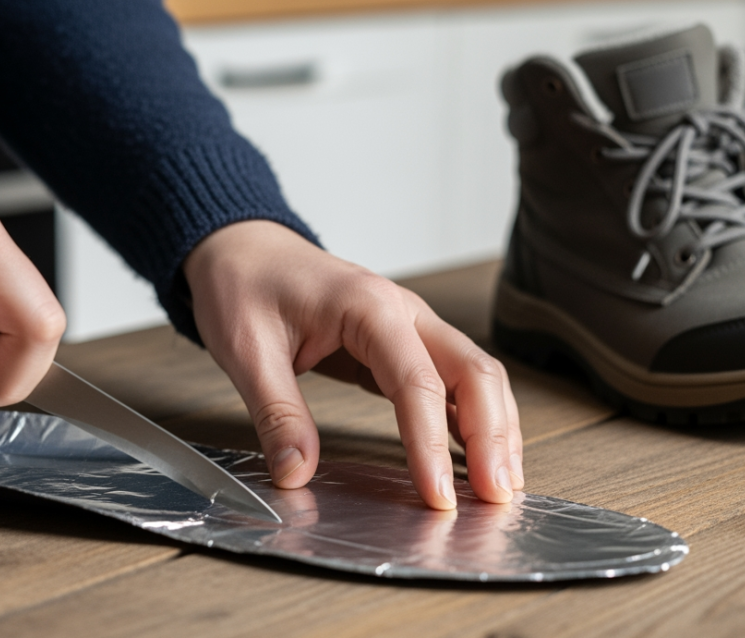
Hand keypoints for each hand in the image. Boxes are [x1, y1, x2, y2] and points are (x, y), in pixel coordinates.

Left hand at [183, 220, 523, 509]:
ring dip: (495, 428)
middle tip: (495, 496)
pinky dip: (473, 418)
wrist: (243, 248)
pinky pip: (454, 380)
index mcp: (368, 306)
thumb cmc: (245, 284)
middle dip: (492, 436)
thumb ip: (276, 413)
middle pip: (473, 372)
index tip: (437, 495)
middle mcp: (404, 311)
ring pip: (476, 374)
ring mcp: (411, 325)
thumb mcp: (246, 350)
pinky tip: (477, 457)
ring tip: (500, 486)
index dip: (430, 443)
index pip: (417, 382)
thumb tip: (297, 472)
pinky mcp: (405, 343)